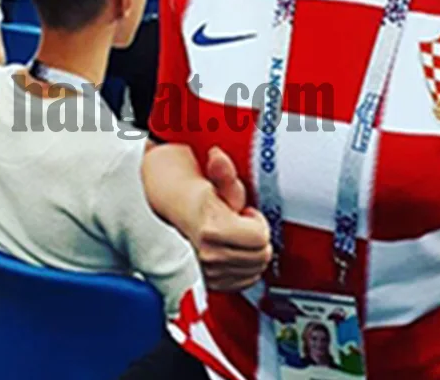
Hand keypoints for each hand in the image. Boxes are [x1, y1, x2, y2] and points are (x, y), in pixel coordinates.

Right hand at [186, 147, 271, 291]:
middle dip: (257, 238)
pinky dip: (246, 267)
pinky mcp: (212, 282)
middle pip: (261, 257)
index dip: (259, 223)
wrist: (178, 212)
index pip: (260, 238)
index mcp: (213, 230)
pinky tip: (235, 250)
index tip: (246, 214)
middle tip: (243, 224)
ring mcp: (210, 272)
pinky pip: (246, 282)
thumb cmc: (202, 196)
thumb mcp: (218, 180)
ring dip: (252, 252)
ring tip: (237, 235)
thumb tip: (218, 158)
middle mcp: (209, 255)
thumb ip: (223, 172)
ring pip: (256, 271)